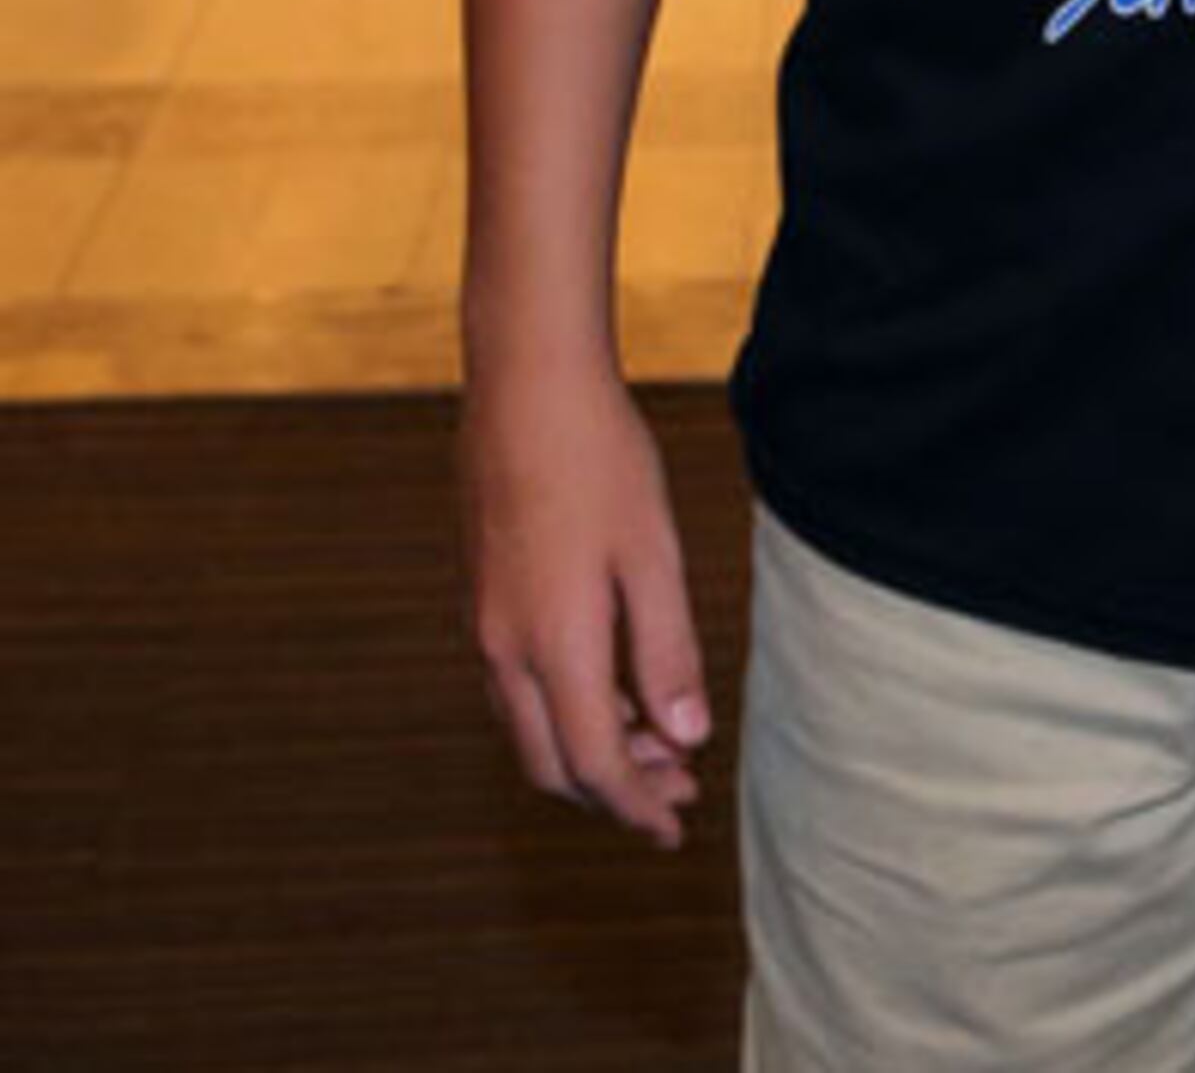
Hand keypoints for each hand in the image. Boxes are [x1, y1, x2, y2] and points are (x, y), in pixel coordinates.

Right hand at [462, 359, 713, 848]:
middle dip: (615, 792)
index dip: (637, 806)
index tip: (677, 829)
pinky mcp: (484, 598)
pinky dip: (567, 711)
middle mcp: (504, 650)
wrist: (526, 387)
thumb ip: (667, 651)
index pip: (593, 764)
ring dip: (591, 751)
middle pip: (552, 764)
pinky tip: (614, 691)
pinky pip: (519, 689)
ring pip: (531, 728)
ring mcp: (485, 625)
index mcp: (551, 645)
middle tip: (679, 796)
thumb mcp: (651, 554)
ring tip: (660, 748)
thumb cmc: (600, 461)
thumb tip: (687, 738)